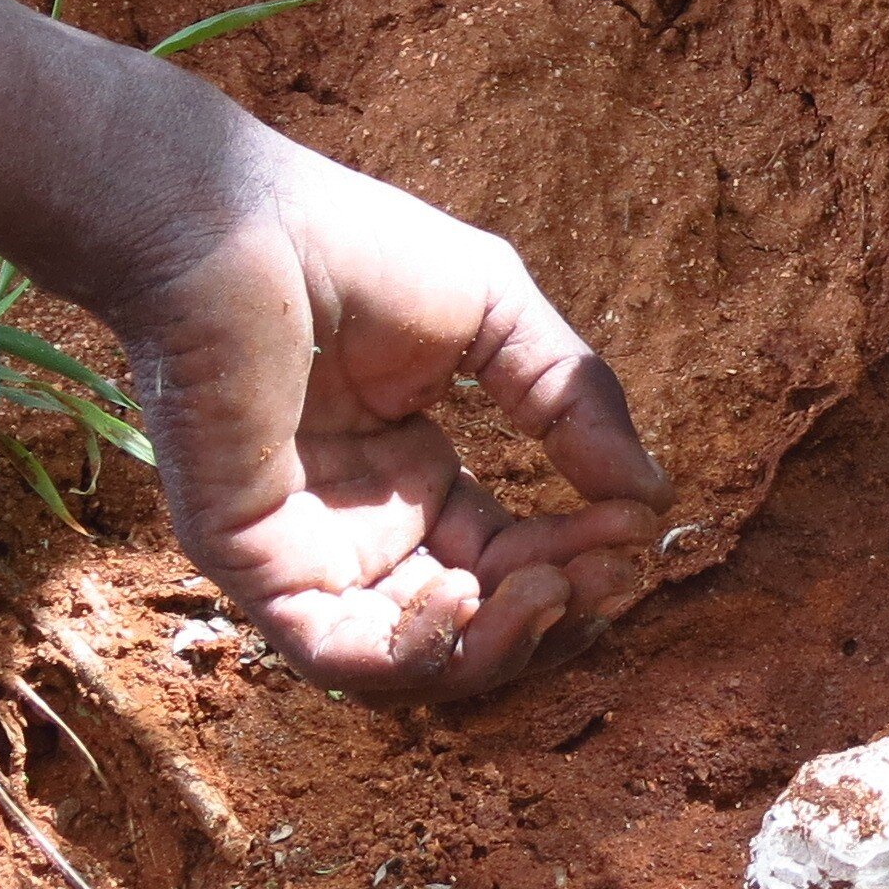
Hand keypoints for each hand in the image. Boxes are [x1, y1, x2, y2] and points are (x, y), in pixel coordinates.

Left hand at [100, 132, 670, 703]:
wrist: (234, 224)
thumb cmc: (352, 248)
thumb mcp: (499, 316)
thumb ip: (573, 403)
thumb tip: (653, 502)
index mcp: (412, 479)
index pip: (510, 561)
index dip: (579, 556)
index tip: (634, 527)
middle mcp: (360, 531)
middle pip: (470, 628)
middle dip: (551, 617)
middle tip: (605, 576)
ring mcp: (304, 552)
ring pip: (407, 663)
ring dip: (493, 648)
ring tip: (548, 588)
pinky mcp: (251, 561)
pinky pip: (332, 652)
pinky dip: (410, 650)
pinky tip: (464, 592)